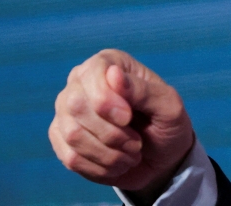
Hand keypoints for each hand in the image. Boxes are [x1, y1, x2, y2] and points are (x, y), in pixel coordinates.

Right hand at [49, 49, 194, 201]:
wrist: (161, 157)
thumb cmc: (167, 123)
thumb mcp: (168, 105)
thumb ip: (143, 89)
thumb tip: (113, 73)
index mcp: (110, 63)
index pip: (93, 73)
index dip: (106, 100)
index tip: (128, 118)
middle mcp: (81, 81)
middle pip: (76, 105)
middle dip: (110, 132)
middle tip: (136, 143)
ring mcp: (67, 110)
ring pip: (72, 134)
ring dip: (108, 153)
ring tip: (131, 155)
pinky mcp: (61, 138)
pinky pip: (70, 157)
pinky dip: (98, 167)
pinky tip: (117, 164)